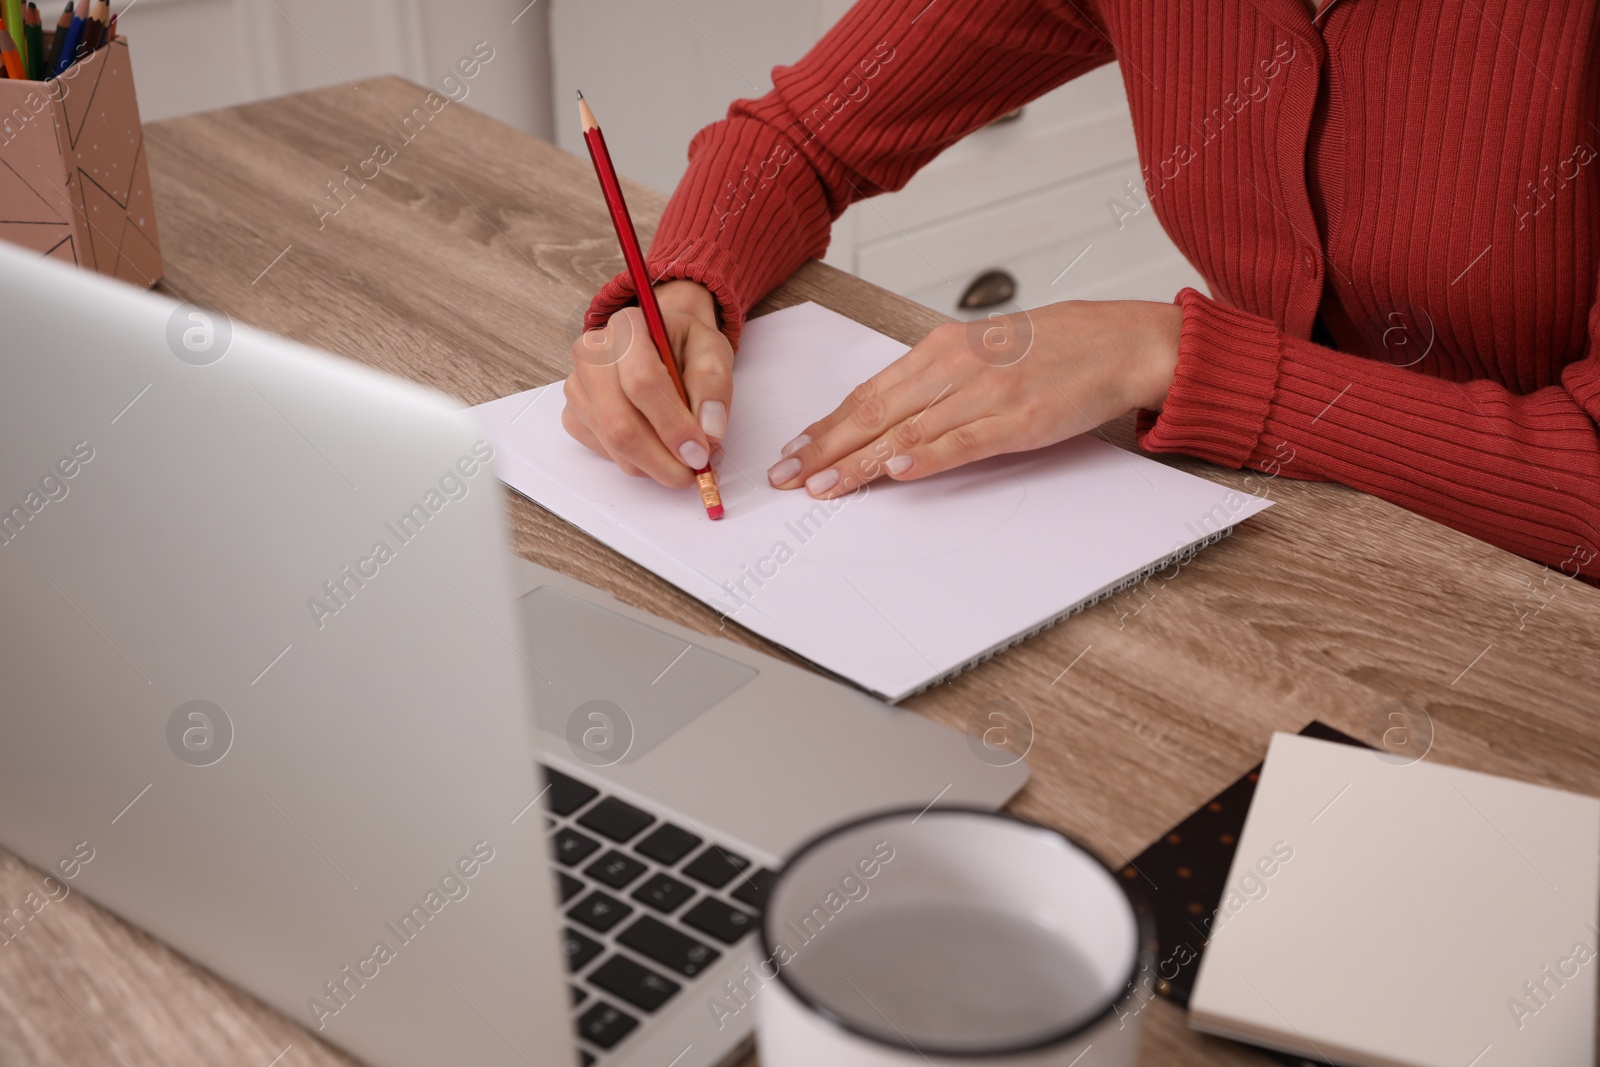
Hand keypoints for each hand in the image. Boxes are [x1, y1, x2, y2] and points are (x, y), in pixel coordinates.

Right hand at [562, 280, 731, 487]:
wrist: (658, 345)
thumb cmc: (683, 347)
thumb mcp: (712, 351)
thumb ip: (714, 386)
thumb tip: (710, 430)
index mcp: (627, 328)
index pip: (642, 382)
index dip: (673, 424)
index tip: (699, 453)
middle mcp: (592, 354)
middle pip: (619, 422)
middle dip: (662, 459)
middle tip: (695, 472)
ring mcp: (578, 386)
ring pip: (614, 446)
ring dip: (655, 465)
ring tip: (687, 457)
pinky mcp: (574, 414)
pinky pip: (606, 454)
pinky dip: (639, 462)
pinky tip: (660, 447)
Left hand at [765, 299, 1181, 496]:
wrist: (1123, 342)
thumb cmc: (1057, 348)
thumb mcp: (984, 352)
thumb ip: (937, 380)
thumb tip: (892, 413)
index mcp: (941, 348)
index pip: (868, 392)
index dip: (826, 424)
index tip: (793, 448)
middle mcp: (954, 367)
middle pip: (874, 412)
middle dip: (823, 446)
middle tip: (785, 476)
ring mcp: (984, 393)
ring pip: (906, 430)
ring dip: (859, 461)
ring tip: (821, 485)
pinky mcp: (1016, 420)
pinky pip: (961, 441)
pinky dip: (925, 456)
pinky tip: (894, 471)